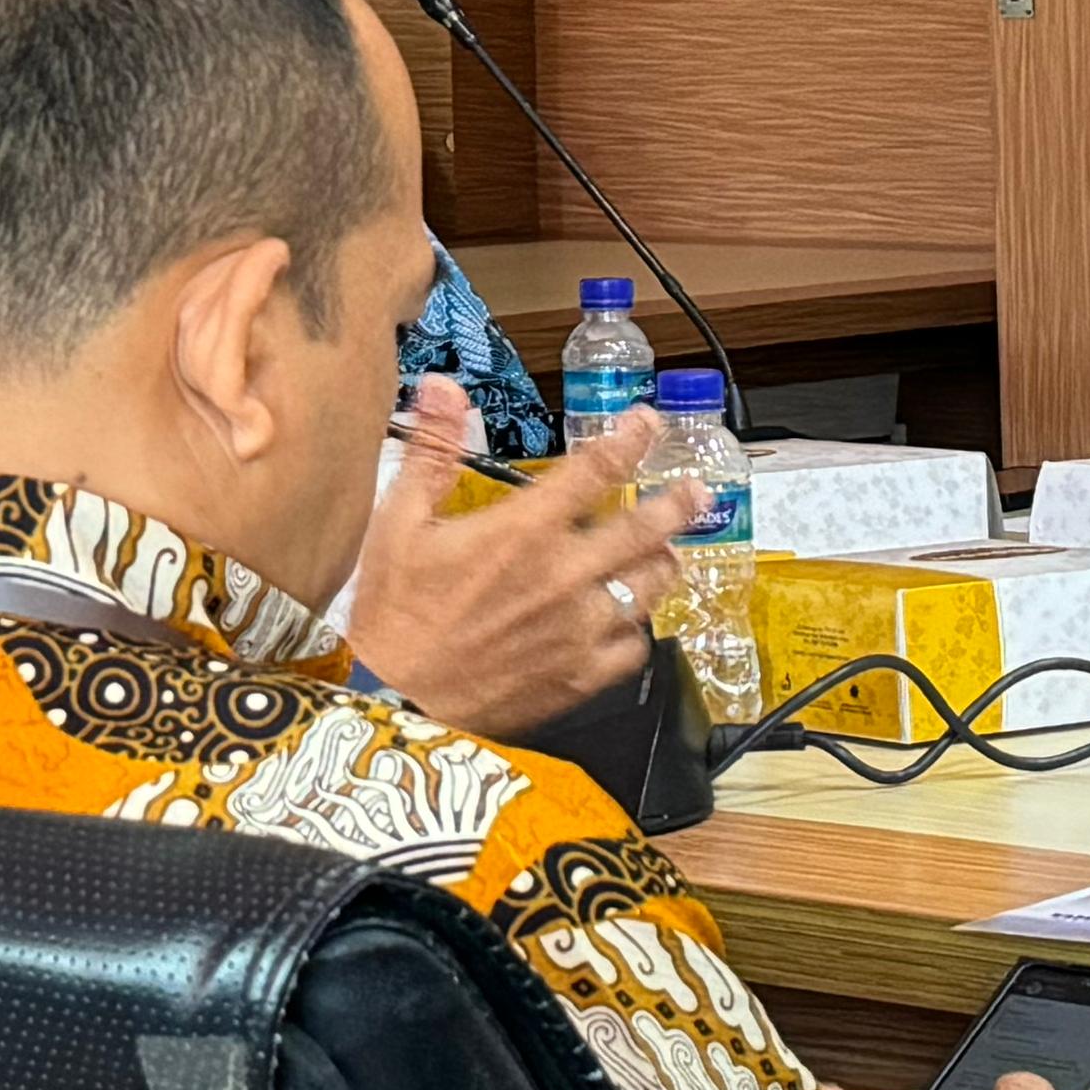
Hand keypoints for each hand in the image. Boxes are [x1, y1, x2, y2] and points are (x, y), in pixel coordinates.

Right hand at [347, 379, 697, 743]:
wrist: (394, 700)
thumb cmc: (394, 613)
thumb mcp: (399, 521)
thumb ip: (432, 450)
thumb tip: (445, 388)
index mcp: (524, 531)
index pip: (596, 471)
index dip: (630, 440)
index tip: (647, 425)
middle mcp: (563, 576)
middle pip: (645, 530)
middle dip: (678, 504)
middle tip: (696, 491)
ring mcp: (578, 630)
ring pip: (649, 589)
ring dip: (663, 564)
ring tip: (669, 553)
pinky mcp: (579, 677)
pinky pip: (633, 647)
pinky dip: (636, 629)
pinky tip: (628, 621)